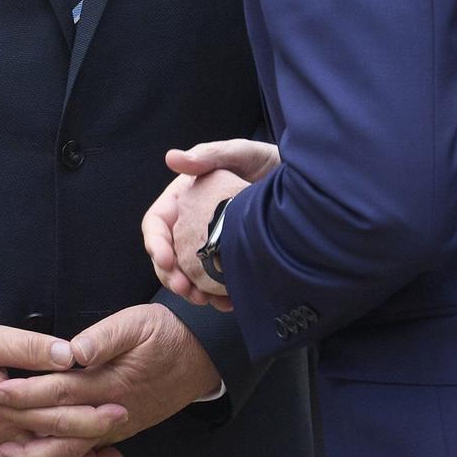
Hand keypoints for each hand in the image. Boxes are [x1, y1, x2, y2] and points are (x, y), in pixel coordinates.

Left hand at [0, 304, 219, 456]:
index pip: (61, 391)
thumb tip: (75, 352)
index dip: (27, 393)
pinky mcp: (118, 428)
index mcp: (111, 383)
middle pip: (62, 431)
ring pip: (74, 449)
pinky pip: (86, 450)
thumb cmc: (165, 334)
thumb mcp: (136, 323)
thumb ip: (104, 338)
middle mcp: (112, 411)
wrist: (201, 356)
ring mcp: (116, 424)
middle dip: (24, 435)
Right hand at [144, 140, 276, 306]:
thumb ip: (208, 155)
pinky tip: (227, 303)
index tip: (167, 261)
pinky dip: (217, 296)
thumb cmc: (264, 161)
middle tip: (187, 290)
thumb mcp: (238, 154)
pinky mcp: (230, 258)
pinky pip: (215, 282)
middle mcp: (191, 222)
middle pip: (168, 254)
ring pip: (189, 273)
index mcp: (183, 199)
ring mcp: (210, 243)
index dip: (156, 244)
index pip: (157, 224)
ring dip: (191, 290)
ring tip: (205, 300)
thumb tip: (172, 158)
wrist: (301, 182)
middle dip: (171, 276)